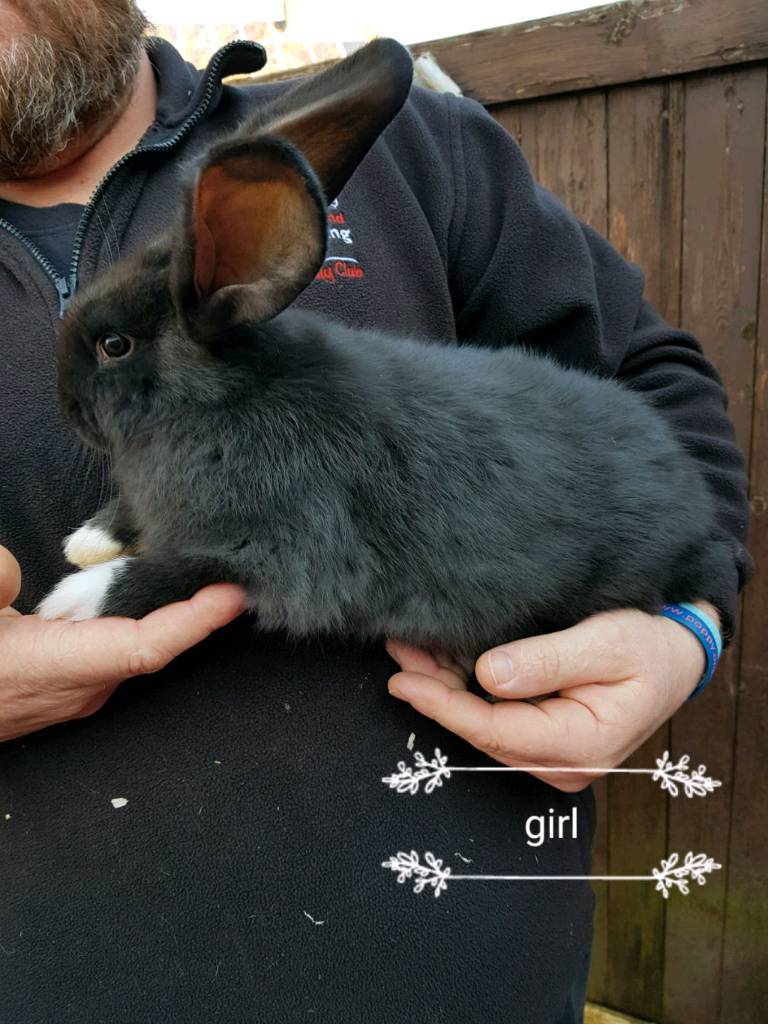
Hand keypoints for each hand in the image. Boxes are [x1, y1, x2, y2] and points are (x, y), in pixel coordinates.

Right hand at [0, 545, 246, 741]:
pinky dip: (127, 617)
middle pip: (152, 639)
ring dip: (157, 607)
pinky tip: (126, 584)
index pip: (147, 646)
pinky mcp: (68, 689)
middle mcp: (81, 688)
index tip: (235, 593)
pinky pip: (113, 647)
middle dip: (187, 602)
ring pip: (132, 642)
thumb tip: (16, 576)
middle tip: (215, 557)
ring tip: (182, 563)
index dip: (196, 620)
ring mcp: (78, 694)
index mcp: (56, 668)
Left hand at [386, 605, 714, 790]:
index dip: (444, 706)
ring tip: (409, 653)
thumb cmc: (647, 646)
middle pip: (482, 731)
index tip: (405, 680)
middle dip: (435, 694)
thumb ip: (548, 661)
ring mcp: (554, 758)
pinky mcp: (547, 741)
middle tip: (398, 653)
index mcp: (581, 746)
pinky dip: (465, 693)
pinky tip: (439, 666)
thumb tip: (489, 674)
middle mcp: (563, 764)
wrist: (676, 658)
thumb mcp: (605, 642)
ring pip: (484, 727)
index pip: (495, 730)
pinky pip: (497, 720)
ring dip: (445, 691)